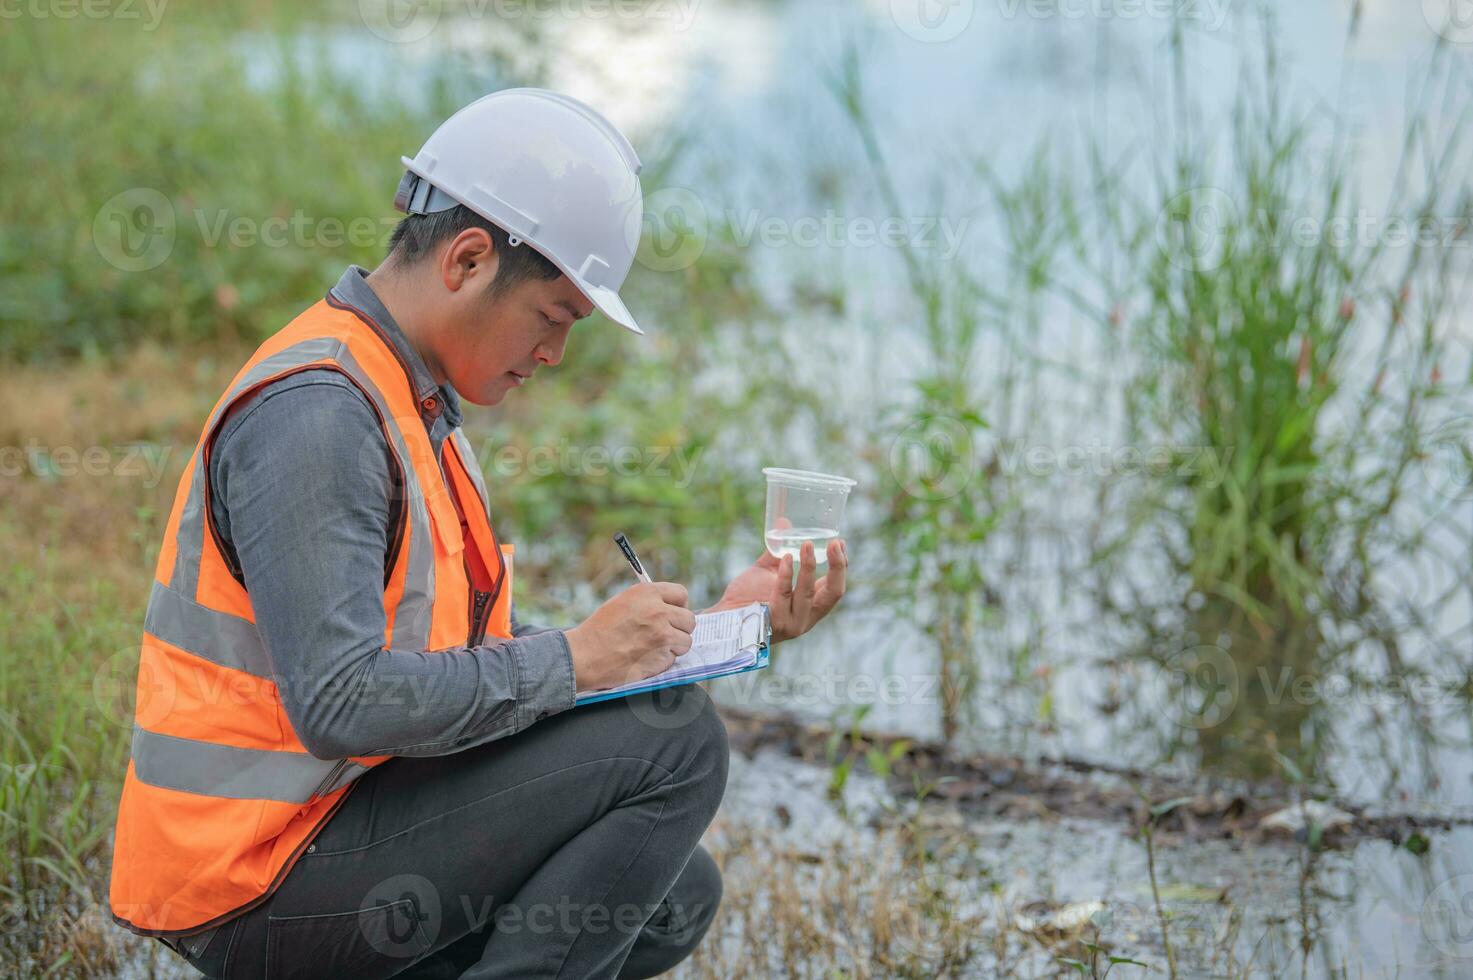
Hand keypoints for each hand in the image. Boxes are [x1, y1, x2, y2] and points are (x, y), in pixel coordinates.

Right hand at [565, 582, 696, 691]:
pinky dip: (663, 662)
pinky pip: (673, 659)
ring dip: (674, 647)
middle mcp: (658, 611)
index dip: (679, 605)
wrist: (585, 655)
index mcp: (647, 593)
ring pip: (686, 641)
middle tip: (665, 635)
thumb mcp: (623, 602)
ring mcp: (662, 635)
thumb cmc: (600, 630)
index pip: (681, 594)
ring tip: (652, 648)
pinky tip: (645, 659)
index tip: (674, 613)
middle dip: (680, 628)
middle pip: (689, 619)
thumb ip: (649, 601)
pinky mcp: (662, 657)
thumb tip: (670, 606)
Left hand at [706, 537, 847, 641]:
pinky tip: (787, 558)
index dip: (841, 564)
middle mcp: (808, 616)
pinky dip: (786, 575)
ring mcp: (793, 622)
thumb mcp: (768, 571)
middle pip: (834, 592)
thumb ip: (778, 550)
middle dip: (838, 566)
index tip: (839, 542)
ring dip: (810, 566)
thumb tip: (784, 520)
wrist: (724, 618)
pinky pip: (784, 595)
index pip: (836, 586)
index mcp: (811, 604)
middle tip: (834, 543)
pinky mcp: (776, 623)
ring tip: (807, 544)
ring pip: (809, 593)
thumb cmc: (747, 597)